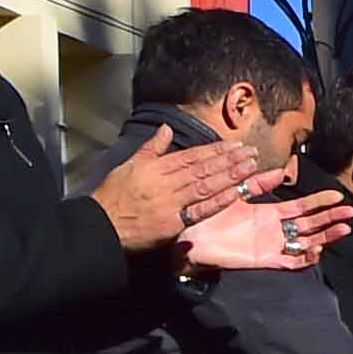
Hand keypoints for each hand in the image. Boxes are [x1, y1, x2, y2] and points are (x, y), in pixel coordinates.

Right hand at [88, 134, 253, 253]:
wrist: (100, 224)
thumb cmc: (113, 195)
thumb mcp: (129, 164)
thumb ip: (151, 147)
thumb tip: (166, 129)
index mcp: (157, 167)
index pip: (191, 156)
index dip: (215, 150)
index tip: (235, 145)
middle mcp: (166, 182)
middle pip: (203, 169)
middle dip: (229, 160)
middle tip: (251, 153)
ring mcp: (171, 203)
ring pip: (205, 186)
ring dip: (229, 176)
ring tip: (250, 167)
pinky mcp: (172, 223)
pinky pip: (199, 211)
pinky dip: (217, 202)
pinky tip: (234, 193)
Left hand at [180, 189, 352, 274]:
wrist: (192, 237)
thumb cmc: (210, 215)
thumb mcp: (236, 193)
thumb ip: (258, 183)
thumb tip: (281, 170)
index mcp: (270, 213)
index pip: (303, 206)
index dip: (320, 201)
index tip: (338, 195)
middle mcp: (276, 230)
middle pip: (311, 224)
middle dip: (331, 218)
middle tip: (351, 213)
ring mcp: (273, 246)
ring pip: (306, 242)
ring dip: (326, 236)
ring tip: (344, 229)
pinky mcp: (266, 260)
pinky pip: (291, 262)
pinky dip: (305, 257)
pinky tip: (317, 248)